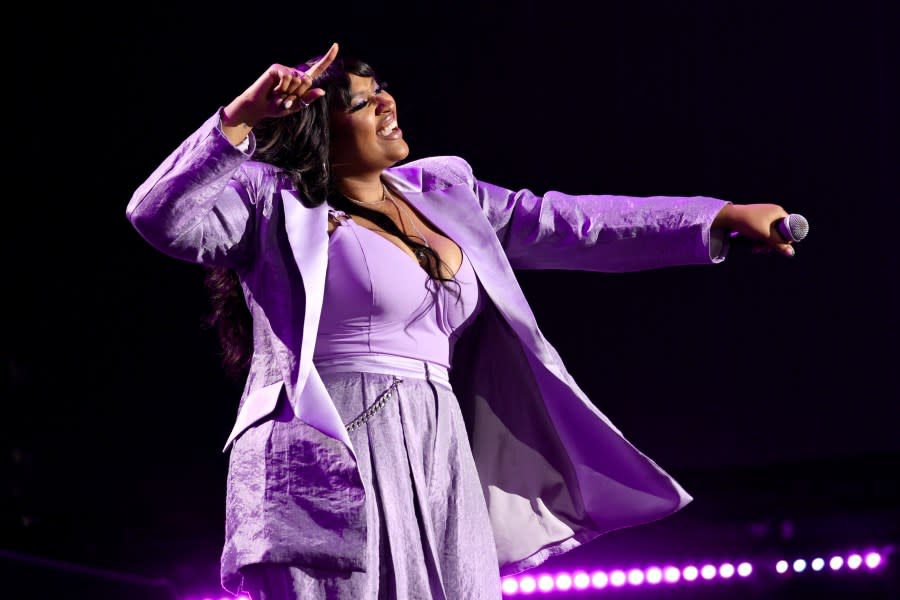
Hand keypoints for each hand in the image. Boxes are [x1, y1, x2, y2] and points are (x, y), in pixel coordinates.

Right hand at [222, 42, 338, 132]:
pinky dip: (282, 87)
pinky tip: (275, 89)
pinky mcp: (277, 68)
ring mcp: (286, 69)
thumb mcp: (296, 107)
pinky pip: (287, 77)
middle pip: (308, 81)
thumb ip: (308, 100)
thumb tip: (322, 91)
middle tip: (285, 97)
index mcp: (303, 81)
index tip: (336, 45)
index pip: (318, 69)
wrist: (260, 107)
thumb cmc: (277, 107)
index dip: (328, 58)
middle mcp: (296, 73)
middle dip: (298, 93)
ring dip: (288, 92)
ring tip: (279, 94)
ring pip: (297, 80)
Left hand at [713, 203, 795, 256]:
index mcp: (778, 212)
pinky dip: (758, 239)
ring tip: (755, 249)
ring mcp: (763, 216)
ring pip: (769, 234)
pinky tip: (752, 246)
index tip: (779, 246)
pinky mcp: (755, 221)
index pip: (789, 227)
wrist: (727, 216)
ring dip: (763, 243)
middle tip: (763, 250)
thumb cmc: (748, 223)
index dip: (786, 238)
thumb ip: (778, 244)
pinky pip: (761, 232)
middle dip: (771, 243)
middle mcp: (772, 212)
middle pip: (779, 232)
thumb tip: (791, 253)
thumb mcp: (764, 235)